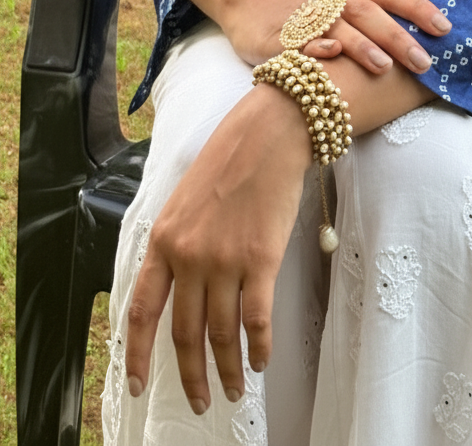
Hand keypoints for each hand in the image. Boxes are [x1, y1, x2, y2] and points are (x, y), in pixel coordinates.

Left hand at [125, 83, 311, 414]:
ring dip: (228, 369)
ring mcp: (224, 259)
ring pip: (222, 334)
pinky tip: (262, 359)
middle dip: (192, 376)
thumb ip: (176, 244)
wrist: (268, 135)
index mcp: (164, 240)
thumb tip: (177, 289)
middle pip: (185, 333)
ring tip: (236, 387)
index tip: (139, 385)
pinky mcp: (260, 259)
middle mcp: (189, 255)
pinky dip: (259, 347)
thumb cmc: (229, 162)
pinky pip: (257, 319)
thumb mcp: (184, 202)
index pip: (142, 310)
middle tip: (201, 402)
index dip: (137, 353)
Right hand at [185, 0, 451, 77]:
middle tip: (424, 62)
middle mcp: (335, 1)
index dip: (418, 8)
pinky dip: (316, 47)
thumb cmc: (320, 7)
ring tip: (383, 67)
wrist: (257, 9)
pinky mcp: (283, 39)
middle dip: (397, 36)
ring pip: (337, 27)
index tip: (446, 28)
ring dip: (361, 44)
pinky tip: (332, 55)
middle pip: (368, 12)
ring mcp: (308, 19)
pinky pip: (300, 42)